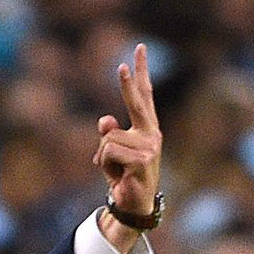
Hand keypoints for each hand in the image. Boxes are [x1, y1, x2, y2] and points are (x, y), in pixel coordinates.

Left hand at [95, 43, 163, 249]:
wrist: (133, 205)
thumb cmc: (124, 176)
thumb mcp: (113, 152)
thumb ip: (110, 134)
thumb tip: (105, 120)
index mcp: (146, 128)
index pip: (144, 94)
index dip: (141, 72)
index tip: (139, 49)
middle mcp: (151, 133)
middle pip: (136, 101)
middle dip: (128, 84)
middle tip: (122, 65)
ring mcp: (148, 147)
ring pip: (108, 138)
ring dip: (103, 156)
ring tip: (115, 170)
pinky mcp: (141, 160)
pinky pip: (108, 152)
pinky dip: (104, 165)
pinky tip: (118, 177)